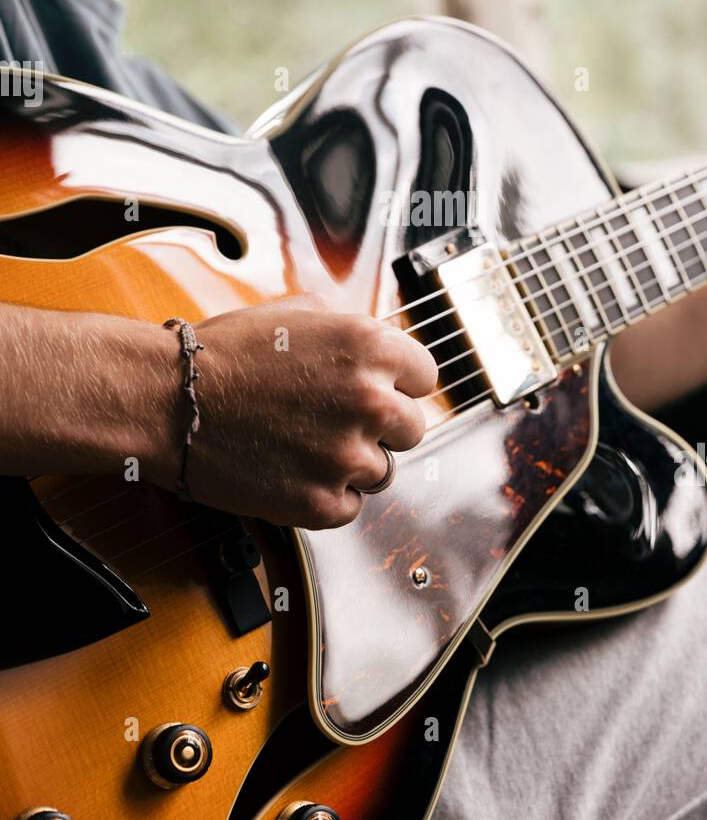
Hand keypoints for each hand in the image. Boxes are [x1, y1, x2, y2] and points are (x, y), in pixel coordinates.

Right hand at [151, 296, 437, 528]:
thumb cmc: (224, 353)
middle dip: (381, 425)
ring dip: (352, 461)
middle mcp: (369, 400)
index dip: (399, 382)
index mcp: (370, 347)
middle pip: (412, 427)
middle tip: (337, 420)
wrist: (167, 400)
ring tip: (306, 443)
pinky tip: (295, 469)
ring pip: (382, 470)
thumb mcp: (297, 312)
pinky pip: (351, 506)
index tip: (379, 389)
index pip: (425, 376)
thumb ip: (353, 329)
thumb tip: (384, 349)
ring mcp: (347, 455)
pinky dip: (328, 495)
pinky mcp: (321, 502)